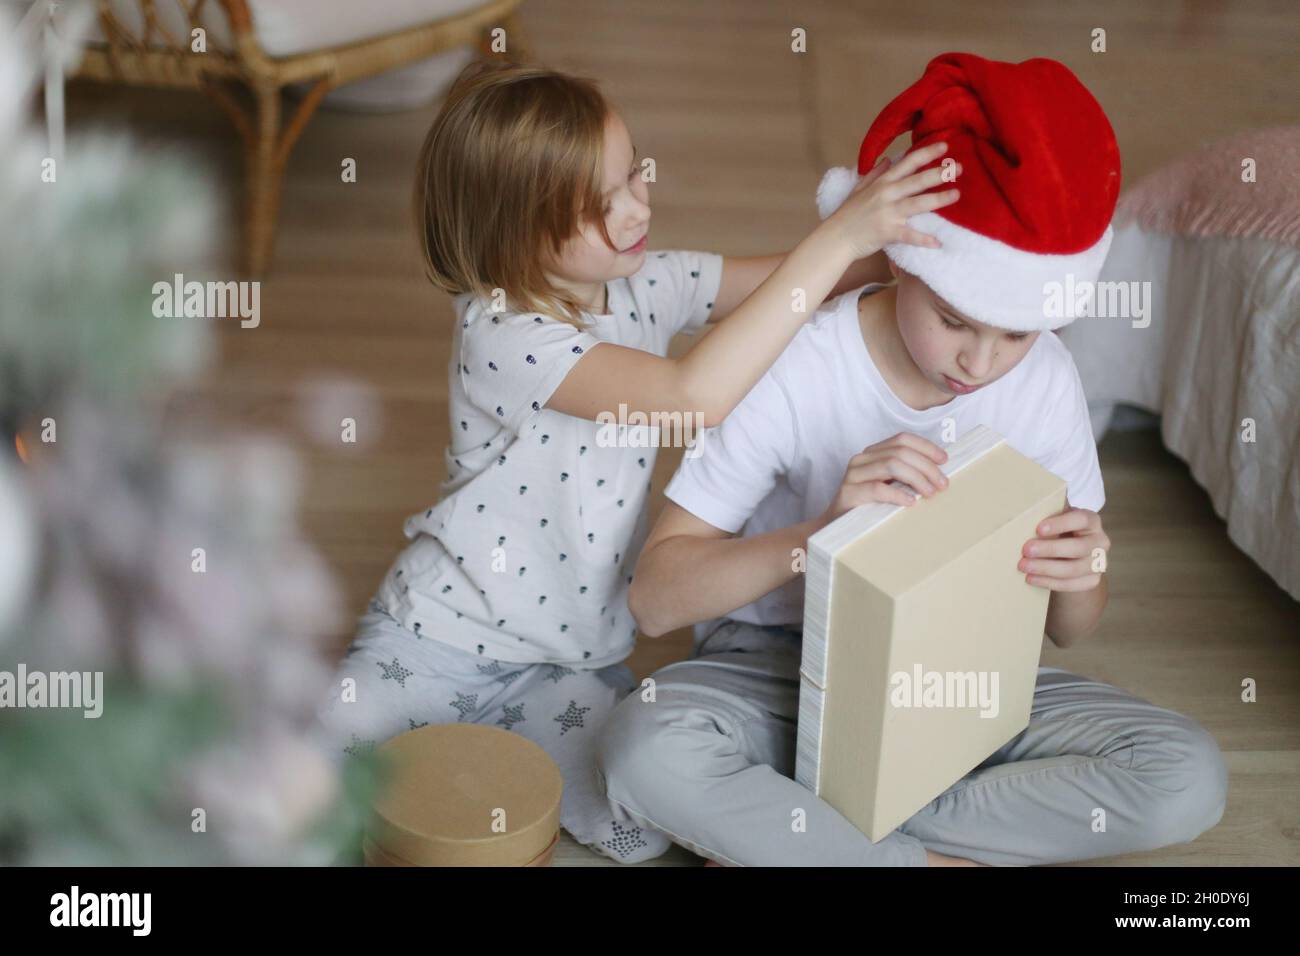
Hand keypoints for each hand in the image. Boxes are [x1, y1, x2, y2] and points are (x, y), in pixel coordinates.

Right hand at [818, 432, 948, 527]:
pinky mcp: (848, 493)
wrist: (834, 528)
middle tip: (942, 484)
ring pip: (891, 465)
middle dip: (927, 466)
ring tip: (930, 493)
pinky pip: (877, 488)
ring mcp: (853, 474)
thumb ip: (905, 476)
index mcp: (873, 453)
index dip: (926, 447)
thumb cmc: (867, 507)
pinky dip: (898, 494)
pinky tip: (911, 502)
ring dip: (917, 478)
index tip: (944, 460)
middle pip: (901, 452)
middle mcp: (862, 459)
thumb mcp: (889, 486)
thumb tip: (938, 473)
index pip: (903, 439)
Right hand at [824, 141, 961, 259]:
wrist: (836, 237)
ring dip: (939, 199)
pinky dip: (924, 240)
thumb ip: (875, 174)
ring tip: (956, 195)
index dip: (927, 153)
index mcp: (882, 182)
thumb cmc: (847, 214)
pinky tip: (938, 243)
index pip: (908, 163)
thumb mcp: (859, 189)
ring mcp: (888, 213)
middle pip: (918, 180)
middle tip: (959, 168)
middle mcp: (887, 194)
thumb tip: (888, 160)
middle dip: (940, 173)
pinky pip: (910, 235)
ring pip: (918, 203)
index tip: (944, 146)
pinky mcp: (888, 232)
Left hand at [1019, 506, 1109, 590]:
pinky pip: (1071, 584)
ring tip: (1023, 566)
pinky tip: (1030, 578)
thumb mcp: (1056, 520)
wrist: (1070, 556)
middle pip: (1078, 547)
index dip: (1061, 524)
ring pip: (1073, 569)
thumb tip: (1023, 521)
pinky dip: (1048, 582)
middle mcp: (1100, 542)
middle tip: (1026, 550)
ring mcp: (1098, 563)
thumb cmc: (1058, 532)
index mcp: (1092, 521)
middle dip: (1050, 549)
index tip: (1039, 529)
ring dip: (1045, 568)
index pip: (1081, 519)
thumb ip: (1046, 517)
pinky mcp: (1092, 580)